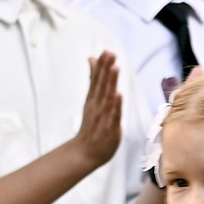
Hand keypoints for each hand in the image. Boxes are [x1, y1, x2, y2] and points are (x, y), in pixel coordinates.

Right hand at [70, 51, 123, 167]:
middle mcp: (97, 105)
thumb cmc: (92, 125)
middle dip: (106, 69)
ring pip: (107, 97)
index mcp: (94, 98)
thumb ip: (94, 78)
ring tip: (114, 68)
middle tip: (110, 53)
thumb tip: (92, 58)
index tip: (107, 51)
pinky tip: (118, 94)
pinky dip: (115, 105)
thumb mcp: (92, 99)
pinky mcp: (110, 127)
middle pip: (101, 85)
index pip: (97, 79)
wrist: (85, 152)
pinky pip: (113, 115)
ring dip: (110, 82)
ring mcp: (103, 116)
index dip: (102, 65)